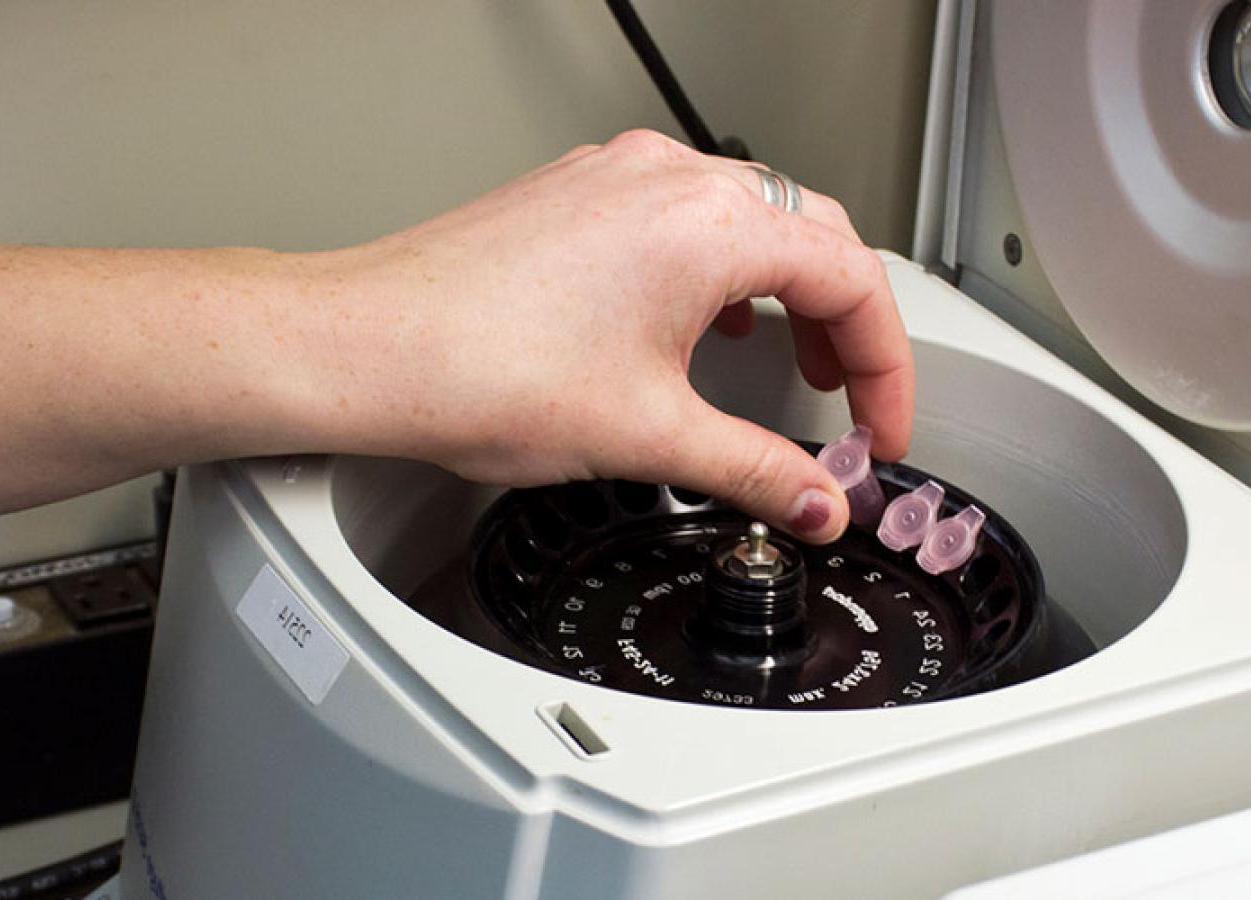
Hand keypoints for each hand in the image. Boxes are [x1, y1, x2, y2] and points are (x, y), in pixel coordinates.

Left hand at [284, 130, 913, 541]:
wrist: (364, 347)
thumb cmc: (477, 368)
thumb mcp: (648, 436)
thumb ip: (756, 470)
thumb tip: (814, 503)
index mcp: (709, 226)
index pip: (852, 281)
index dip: (886, 368)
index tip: (879, 432)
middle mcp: (668, 179)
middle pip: (812, 238)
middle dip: (845, 326)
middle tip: (848, 402)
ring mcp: (618, 177)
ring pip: (748, 218)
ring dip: (785, 291)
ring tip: (787, 359)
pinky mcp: (577, 192)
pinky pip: (682, 215)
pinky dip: (719, 271)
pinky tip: (700, 320)